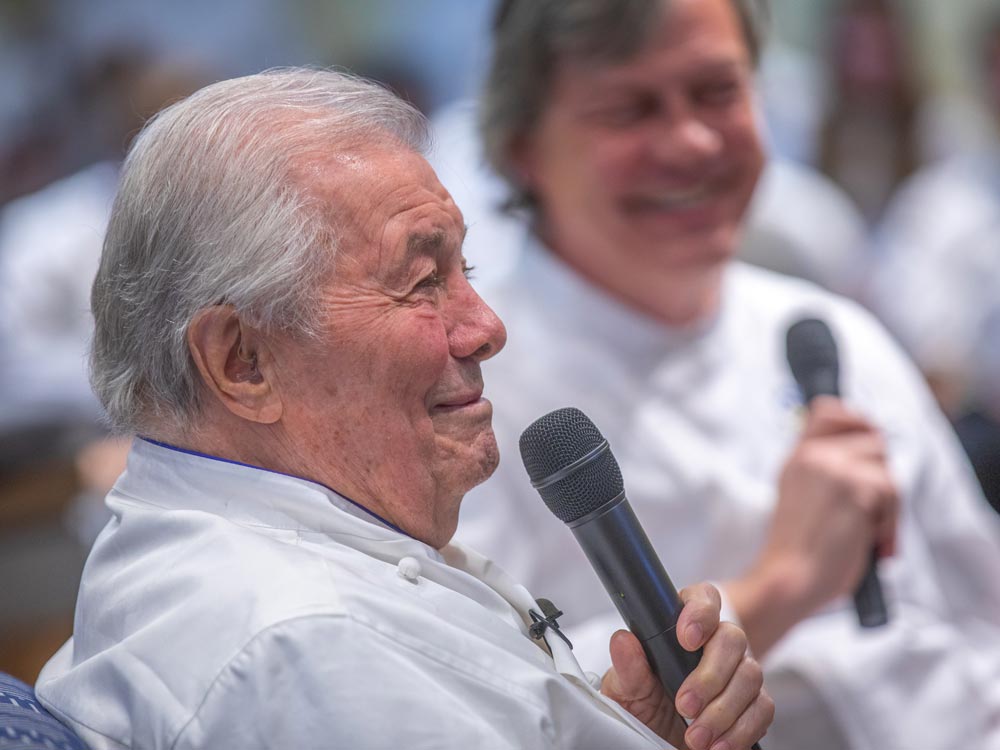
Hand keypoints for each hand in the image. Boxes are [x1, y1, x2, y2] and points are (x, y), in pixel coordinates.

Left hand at [601, 583, 772, 749]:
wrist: (659, 738)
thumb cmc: (643, 703)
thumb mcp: (626, 688)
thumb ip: (628, 666)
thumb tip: (623, 641)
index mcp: (683, 624)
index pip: (703, 599)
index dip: (700, 613)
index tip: (687, 639)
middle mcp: (716, 642)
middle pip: (732, 639)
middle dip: (710, 676)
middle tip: (685, 705)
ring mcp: (739, 671)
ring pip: (750, 676)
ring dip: (723, 711)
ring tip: (695, 736)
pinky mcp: (753, 702)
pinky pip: (762, 709)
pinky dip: (741, 731)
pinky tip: (718, 745)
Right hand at [727, 397, 898, 655]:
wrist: (788, 577)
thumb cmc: (798, 550)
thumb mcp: (801, 497)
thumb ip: (824, 473)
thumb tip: (869, 458)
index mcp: (797, 457)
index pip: (828, 409)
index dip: (855, 420)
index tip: (865, 444)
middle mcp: (813, 455)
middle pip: (872, 440)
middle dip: (880, 475)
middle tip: (872, 511)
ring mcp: (833, 468)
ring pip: (886, 467)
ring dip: (887, 504)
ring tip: (870, 533)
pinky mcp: (855, 488)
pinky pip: (892, 493)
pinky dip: (890, 524)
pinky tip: (872, 544)